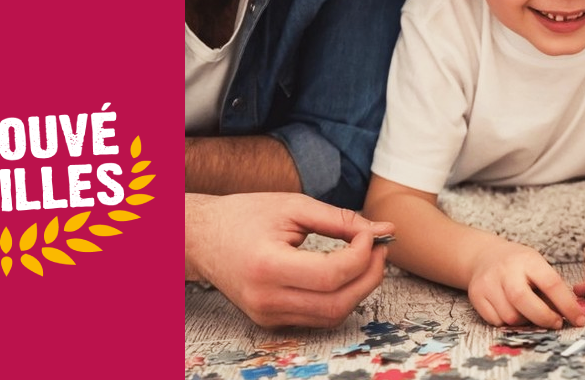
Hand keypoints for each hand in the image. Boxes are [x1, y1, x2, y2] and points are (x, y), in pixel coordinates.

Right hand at [185, 193, 394, 327]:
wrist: (202, 238)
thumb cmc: (244, 216)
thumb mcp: (293, 207)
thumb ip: (340, 220)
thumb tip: (383, 230)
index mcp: (267, 266)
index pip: (331, 275)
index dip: (361, 256)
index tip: (370, 235)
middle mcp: (266, 298)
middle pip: (337, 302)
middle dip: (369, 277)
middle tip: (378, 250)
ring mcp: (267, 315)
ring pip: (331, 315)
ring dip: (358, 290)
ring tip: (365, 260)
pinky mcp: (270, 320)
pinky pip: (317, 317)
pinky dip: (338, 297)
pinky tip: (344, 274)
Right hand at [467, 243, 584, 328]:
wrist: (484, 256)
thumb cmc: (517, 264)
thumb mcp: (537, 265)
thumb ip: (551, 287)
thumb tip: (570, 314)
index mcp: (527, 260)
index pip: (551, 284)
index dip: (567, 305)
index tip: (578, 319)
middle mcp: (506, 270)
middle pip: (525, 301)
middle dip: (545, 318)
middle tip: (556, 323)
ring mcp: (488, 283)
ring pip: (510, 316)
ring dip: (526, 322)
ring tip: (531, 314)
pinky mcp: (476, 296)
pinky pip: (496, 321)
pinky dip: (508, 323)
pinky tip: (513, 312)